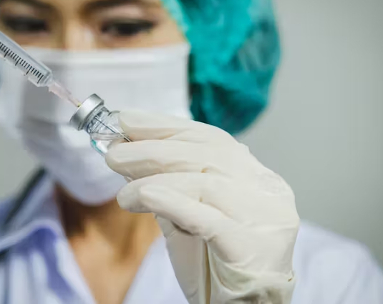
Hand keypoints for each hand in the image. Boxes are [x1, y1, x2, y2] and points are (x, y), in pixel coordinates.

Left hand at [106, 111, 298, 303]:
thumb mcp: (185, 215)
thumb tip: (126, 150)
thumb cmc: (214, 263)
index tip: (127, 119)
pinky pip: (207, 218)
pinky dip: (171, 202)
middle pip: (205, 156)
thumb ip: (164, 182)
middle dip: (152, 150)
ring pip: (204, 183)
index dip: (165, 126)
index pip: (210, 138)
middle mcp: (268, 191)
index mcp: (256, 177)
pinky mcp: (253, 248)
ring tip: (122, 194)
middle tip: (114, 153)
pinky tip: (142, 197)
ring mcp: (266, 218)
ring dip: (152, 181)